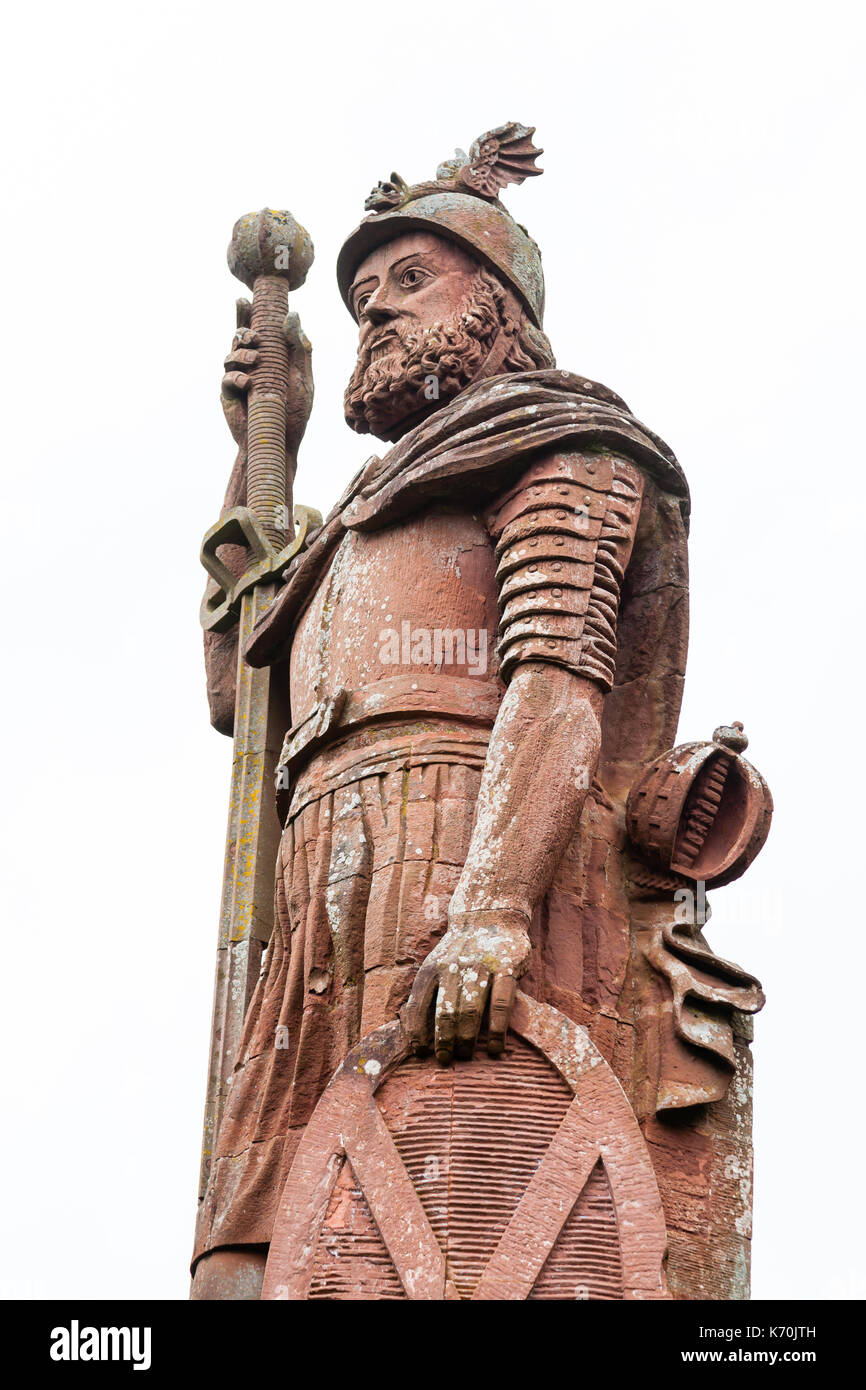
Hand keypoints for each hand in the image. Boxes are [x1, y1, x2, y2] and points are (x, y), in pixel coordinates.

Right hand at [221, 298, 313, 455]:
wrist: (282, 443)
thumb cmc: (295, 412)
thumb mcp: (302, 377)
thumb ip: (299, 348)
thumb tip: (292, 314)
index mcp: (269, 358)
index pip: (257, 330)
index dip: (247, 314)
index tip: (244, 300)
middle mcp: (251, 365)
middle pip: (238, 338)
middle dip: (241, 330)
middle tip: (252, 335)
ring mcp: (239, 379)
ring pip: (230, 355)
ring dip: (240, 353)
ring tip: (254, 359)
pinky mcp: (229, 395)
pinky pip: (227, 379)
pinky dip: (236, 377)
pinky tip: (247, 383)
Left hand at [402, 913, 530, 1063]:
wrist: (490, 915)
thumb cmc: (459, 951)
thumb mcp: (436, 964)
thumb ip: (427, 992)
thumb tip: (413, 1033)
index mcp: (431, 969)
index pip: (417, 1006)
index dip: (416, 1033)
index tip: (420, 1053)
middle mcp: (453, 967)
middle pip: (445, 1013)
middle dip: (443, 1041)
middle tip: (446, 1059)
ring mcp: (480, 967)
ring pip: (471, 1010)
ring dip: (466, 1038)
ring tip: (466, 1055)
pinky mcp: (506, 968)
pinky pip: (500, 1004)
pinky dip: (496, 1029)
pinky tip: (494, 1046)